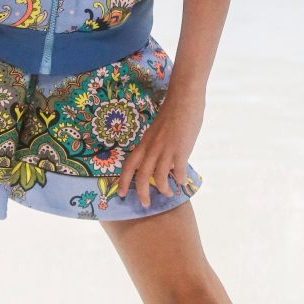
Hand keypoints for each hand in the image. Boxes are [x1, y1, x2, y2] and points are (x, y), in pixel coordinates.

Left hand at [118, 90, 204, 208]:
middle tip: (145, 205)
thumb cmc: (171, 112)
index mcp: (144, 143)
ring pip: (159, 178)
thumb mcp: (156, 130)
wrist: (183, 98)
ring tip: (168, 193)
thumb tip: (158, 158)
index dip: (123, 181)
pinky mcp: (181, 150)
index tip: (120, 193)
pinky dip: (179, 181)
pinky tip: (182, 182)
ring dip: (163, 189)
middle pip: (142, 177)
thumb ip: (154, 144)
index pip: (128, 165)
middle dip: (142, 194)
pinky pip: (178, 172)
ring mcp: (166, 150)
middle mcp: (151, 148)